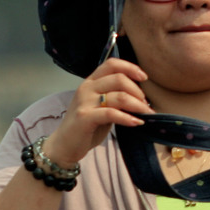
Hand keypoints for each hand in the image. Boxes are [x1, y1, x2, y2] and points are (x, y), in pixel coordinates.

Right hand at [41, 58, 155, 167]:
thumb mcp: (101, 107)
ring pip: (119, 96)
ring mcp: (85, 102)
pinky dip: (127, 118)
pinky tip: (136, 122)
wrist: (64, 145)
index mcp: (91, 82)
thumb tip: (140, 96)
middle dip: (137, 91)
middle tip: (145, 104)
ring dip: (137, 105)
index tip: (144, 78)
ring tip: (146, 114)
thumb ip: (114, 97)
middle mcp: (87, 88)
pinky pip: (111, 113)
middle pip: (119, 78)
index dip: (130, 68)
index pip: (112, 64)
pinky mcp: (85, 117)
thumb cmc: (86, 127)